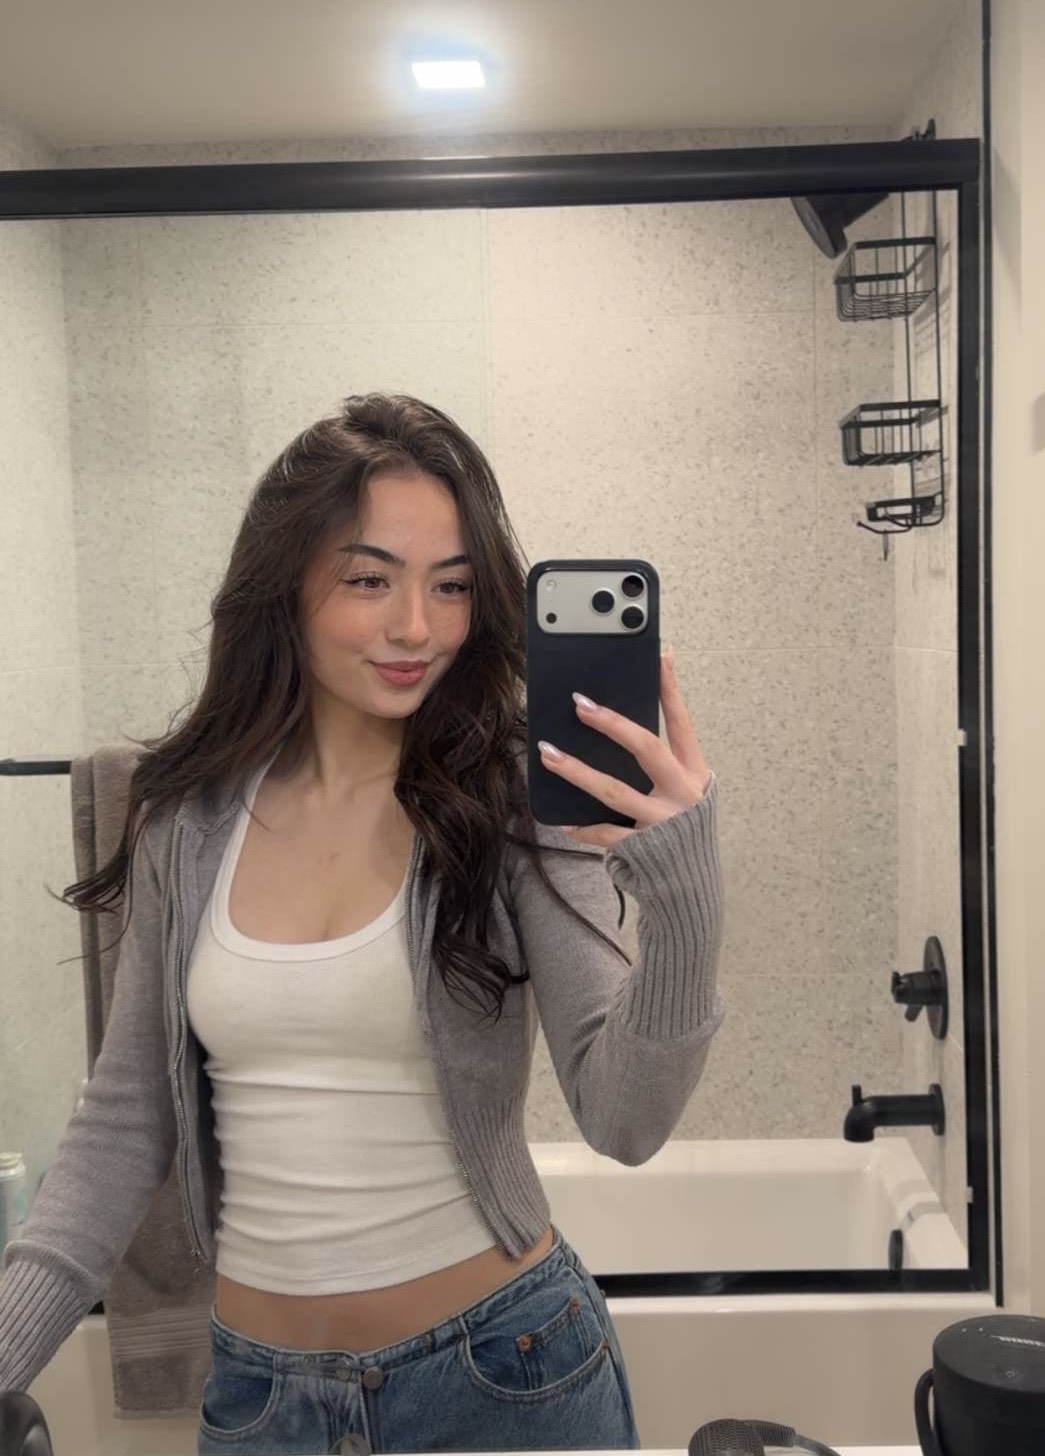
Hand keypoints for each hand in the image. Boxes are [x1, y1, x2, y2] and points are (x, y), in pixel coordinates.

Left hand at [537, 646, 711, 848]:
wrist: (691, 885)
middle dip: (612, 723)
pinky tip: (563, 818)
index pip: (682, 722)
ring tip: (548, 753)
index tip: (659, 655)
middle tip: (579, 703)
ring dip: (577, 770)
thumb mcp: (682, 791)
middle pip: (647, 748)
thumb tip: (617, 725)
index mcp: (695, 774)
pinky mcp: (643, 848)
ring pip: (614, 790)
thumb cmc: (682, 829)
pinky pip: (605, 832)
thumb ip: (661, 764)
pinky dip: (582, 825)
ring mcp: (662, 822)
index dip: (671, 689)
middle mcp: (682, 794)